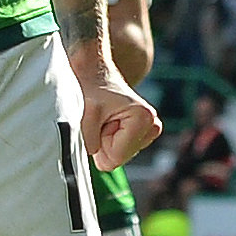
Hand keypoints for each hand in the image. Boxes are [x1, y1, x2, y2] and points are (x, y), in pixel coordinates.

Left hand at [72, 50, 161, 171]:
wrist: (92, 67)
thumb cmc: (87, 85)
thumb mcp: (82, 114)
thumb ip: (86, 144)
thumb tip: (90, 168)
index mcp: (144, 118)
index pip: (115, 158)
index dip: (98, 142)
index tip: (97, 118)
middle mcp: (153, 125)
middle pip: (118, 158)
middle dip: (102, 141)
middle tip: (98, 117)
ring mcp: (150, 128)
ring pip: (118, 155)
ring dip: (104, 138)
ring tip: (101, 116)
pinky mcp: (142, 130)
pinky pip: (119, 149)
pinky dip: (107, 137)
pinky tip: (107, 118)